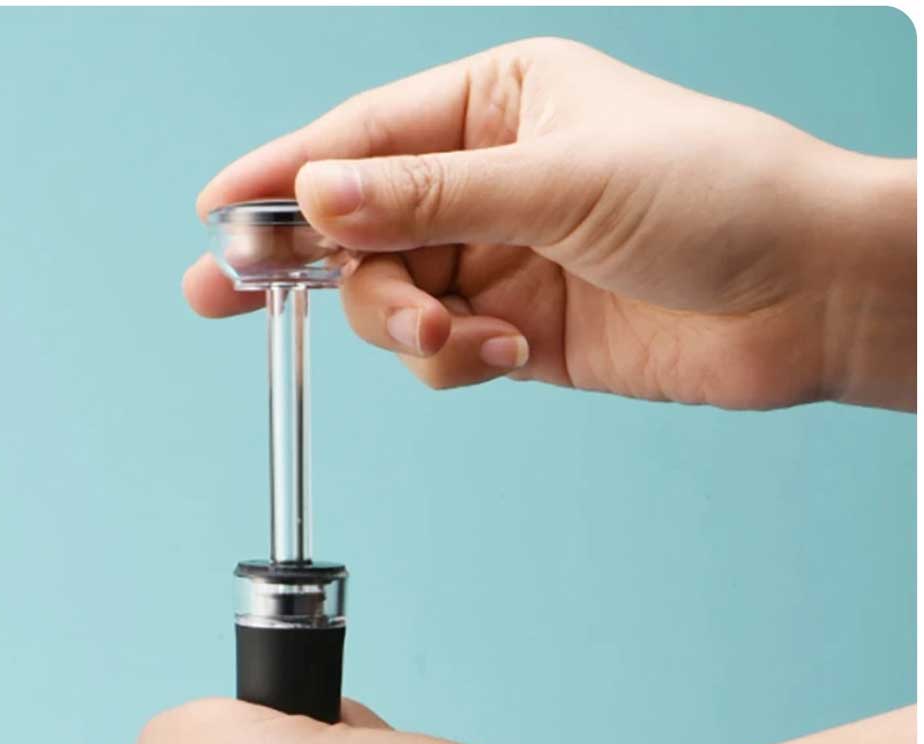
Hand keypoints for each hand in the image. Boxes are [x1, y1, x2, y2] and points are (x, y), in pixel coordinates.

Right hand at [185, 39, 914, 410]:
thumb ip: (428, 200)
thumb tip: (316, 198)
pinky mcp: (515, 331)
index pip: (359, 138)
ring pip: (392, 298)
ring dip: (403, 326)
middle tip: (234, 297)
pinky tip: (500, 356)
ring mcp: (498, 259)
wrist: (806, 296)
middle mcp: (488, 180)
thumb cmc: (718, 195)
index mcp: (495, 104)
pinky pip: (440, 351)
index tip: (215, 212)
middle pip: (358, 227)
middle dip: (320, 268)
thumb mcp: (560, 182)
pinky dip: (451, 362)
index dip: (280, 174)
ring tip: (458, 339)